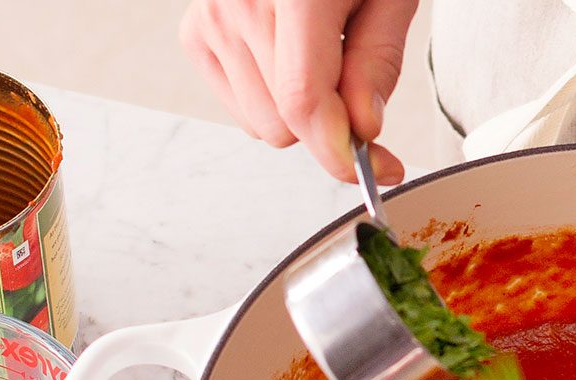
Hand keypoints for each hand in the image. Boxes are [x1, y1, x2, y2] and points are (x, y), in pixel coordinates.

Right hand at [181, 0, 416, 182]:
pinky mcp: (195, 33)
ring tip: (317, 56)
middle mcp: (239, 4)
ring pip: (263, 127)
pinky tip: (286, 59)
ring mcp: (210, 18)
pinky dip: (271, 100)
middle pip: (285, 124)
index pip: (302, 99)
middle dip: (329, 122)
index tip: (380, 167)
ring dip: (298, 114)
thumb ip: (378, 63)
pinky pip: (241, 111)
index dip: (340, 150)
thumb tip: (361, 129)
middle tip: (353, 80)